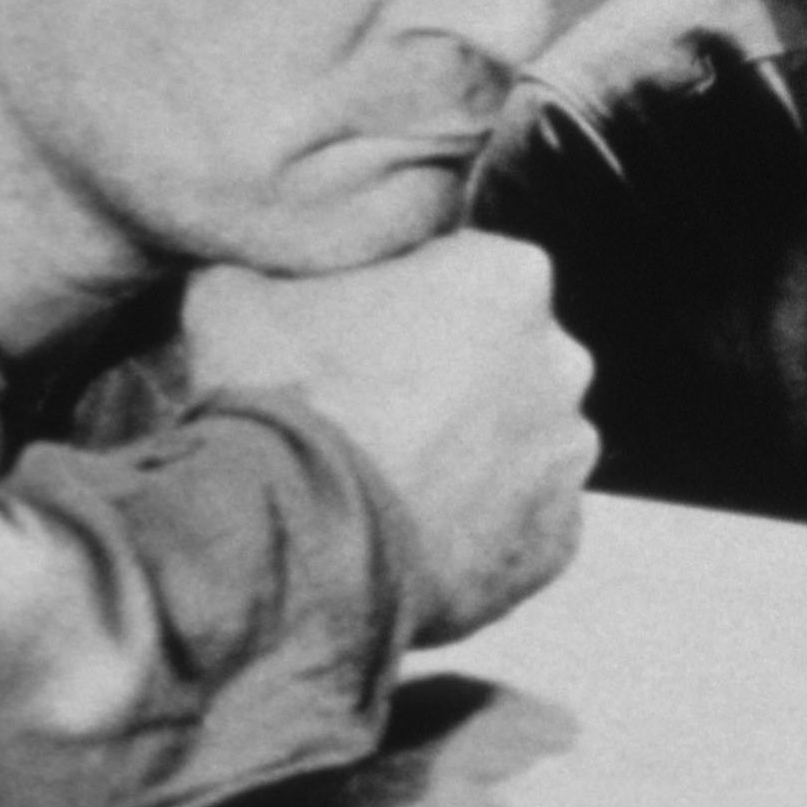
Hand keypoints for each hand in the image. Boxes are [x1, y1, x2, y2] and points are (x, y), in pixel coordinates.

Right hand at [182, 233, 598, 645]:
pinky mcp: (559, 537)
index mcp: (509, 275)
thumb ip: (283, 263)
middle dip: (448, 379)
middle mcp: (564, 359)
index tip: (353, 338)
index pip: (463, 272)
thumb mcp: (239, 290)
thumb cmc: (274, 399)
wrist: (286, 543)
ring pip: (515, 443)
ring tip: (383, 485)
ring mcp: (568, 453)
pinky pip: (516, 523)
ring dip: (465, 457)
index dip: (402, 304)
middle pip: (503, 359)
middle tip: (369, 414)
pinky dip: (472, 530)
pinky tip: (408, 537)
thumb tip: (266, 268)